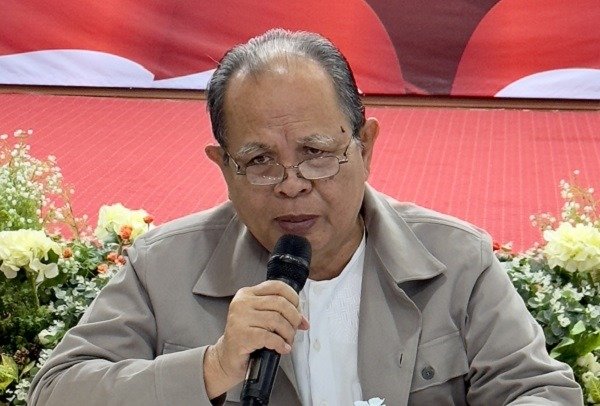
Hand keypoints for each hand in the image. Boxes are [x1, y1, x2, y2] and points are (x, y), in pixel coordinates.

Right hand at [203, 280, 308, 398]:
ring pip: (277, 320)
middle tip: (295, 329)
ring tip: (287, 341)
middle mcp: (242, 303)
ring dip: (288, 333)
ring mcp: (239, 318)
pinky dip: (280, 344)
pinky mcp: (240, 336)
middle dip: (294, 318)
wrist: (227, 358)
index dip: (293, 297)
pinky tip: (282, 348)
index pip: (277, 286)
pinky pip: (269, 337)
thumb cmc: (247, 338)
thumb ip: (281, 314)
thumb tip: (303, 320)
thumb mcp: (263, 319)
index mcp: (247, 294)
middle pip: (280, 303)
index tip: (298, 311)